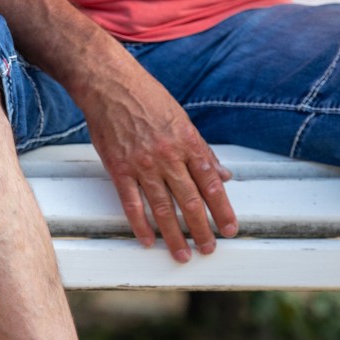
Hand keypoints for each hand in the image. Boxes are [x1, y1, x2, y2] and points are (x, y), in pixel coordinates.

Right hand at [79, 68, 237, 262]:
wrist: (110, 84)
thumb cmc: (147, 98)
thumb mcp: (182, 120)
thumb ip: (203, 151)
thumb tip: (224, 175)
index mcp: (188, 143)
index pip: (211, 184)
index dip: (222, 209)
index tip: (230, 229)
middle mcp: (168, 156)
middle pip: (190, 200)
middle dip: (201, 229)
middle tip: (209, 249)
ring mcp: (142, 164)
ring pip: (163, 207)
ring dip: (173, 235)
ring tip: (182, 255)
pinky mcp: (119, 168)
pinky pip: (132, 203)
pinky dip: (140, 224)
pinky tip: (147, 241)